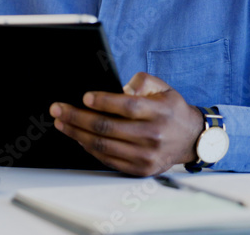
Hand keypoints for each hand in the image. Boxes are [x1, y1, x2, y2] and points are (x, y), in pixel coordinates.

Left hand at [49, 72, 204, 176]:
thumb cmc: (171, 110)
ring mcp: (146, 155)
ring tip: (61, 123)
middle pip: (108, 127)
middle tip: (58, 109)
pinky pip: (108, 160)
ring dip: (77, 134)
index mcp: (158, 112)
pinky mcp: (140, 169)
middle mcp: (152, 135)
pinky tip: (78, 137)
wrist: (190, 139)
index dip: (103, 102)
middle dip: (77, 117)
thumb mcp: (163, 87)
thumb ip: (143, 80)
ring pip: (104, 145)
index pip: (126, 107)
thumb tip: (123, 86)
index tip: (84, 97)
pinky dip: (89, 148)